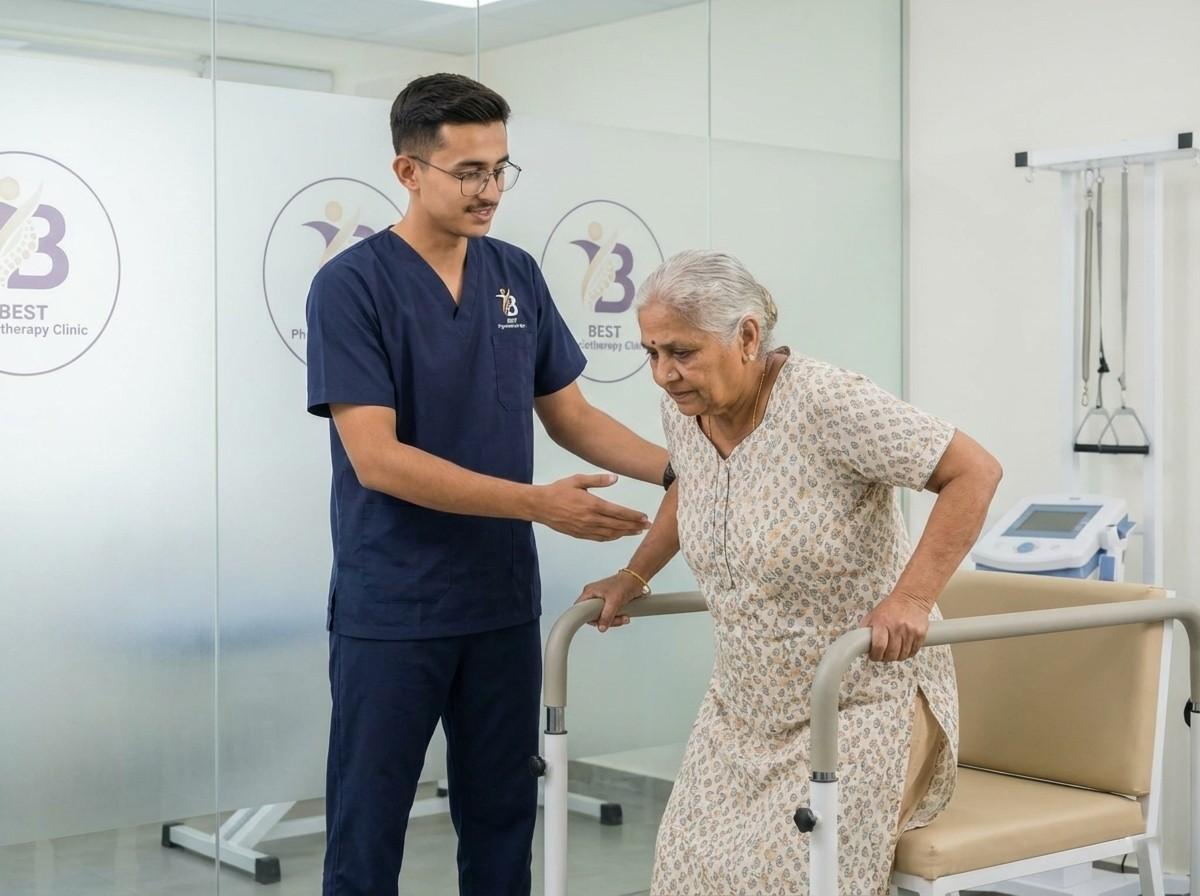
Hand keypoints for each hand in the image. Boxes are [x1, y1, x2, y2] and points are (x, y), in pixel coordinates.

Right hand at [534, 474, 650, 541]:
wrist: (540, 506)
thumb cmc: (558, 490)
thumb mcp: (578, 480)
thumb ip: (598, 480)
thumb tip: (615, 478)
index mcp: (592, 504)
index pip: (618, 512)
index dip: (633, 516)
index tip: (644, 517)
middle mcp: (590, 519)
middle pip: (618, 525)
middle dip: (634, 526)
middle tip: (648, 526)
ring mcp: (585, 529)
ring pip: (610, 534)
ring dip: (625, 533)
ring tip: (637, 532)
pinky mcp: (579, 534)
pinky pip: (599, 538)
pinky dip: (611, 538)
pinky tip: (618, 536)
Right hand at [574, 573, 644, 632]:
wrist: (637, 579)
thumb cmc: (625, 583)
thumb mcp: (614, 601)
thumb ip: (607, 615)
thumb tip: (601, 627)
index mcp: (589, 592)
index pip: (579, 609)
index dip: (586, 617)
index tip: (596, 622)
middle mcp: (593, 596)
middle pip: (592, 616)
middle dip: (606, 620)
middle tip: (614, 619)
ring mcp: (601, 600)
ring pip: (602, 617)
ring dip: (614, 620)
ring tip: (623, 617)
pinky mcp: (609, 604)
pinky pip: (609, 616)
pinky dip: (617, 618)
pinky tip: (624, 616)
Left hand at [859, 590, 931, 661]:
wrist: (912, 598)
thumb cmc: (891, 607)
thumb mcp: (873, 614)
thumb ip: (866, 629)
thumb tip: (860, 643)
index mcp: (882, 622)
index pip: (878, 646)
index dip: (875, 656)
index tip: (874, 656)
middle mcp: (896, 627)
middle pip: (891, 654)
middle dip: (885, 658)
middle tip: (883, 655)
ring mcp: (909, 631)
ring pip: (902, 655)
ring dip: (896, 657)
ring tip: (893, 652)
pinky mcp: (920, 634)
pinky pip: (913, 652)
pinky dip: (907, 654)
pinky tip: (903, 649)